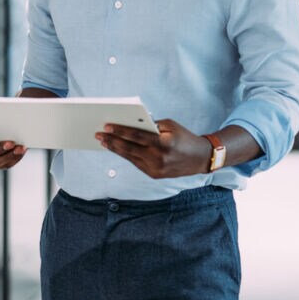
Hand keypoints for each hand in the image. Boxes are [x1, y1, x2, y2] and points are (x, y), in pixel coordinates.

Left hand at [96, 119, 210, 178]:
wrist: (200, 159)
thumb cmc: (184, 137)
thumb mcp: (170, 125)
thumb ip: (151, 125)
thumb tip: (129, 124)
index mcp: (163, 144)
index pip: (137, 136)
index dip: (120, 131)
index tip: (106, 126)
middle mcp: (158, 158)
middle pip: (129, 148)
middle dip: (112, 141)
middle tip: (98, 135)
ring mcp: (156, 169)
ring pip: (130, 158)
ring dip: (116, 149)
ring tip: (104, 142)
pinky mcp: (154, 175)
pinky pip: (136, 163)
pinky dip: (126, 155)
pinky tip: (117, 149)